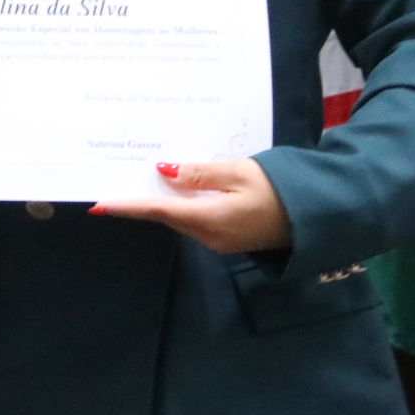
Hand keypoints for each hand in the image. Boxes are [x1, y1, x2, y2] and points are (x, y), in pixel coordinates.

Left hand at [89, 159, 292, 253]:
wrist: (315, 216)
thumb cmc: (280, 188)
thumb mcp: (237, 172)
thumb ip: (199, 174)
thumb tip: (163, 172)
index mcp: (209, 219)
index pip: (158, 212)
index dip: (127, 207)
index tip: (99, 205)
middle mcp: (209, 236)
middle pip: (167, 216)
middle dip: (142, 200)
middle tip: (118, 178)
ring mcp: (219, 241)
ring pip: (180, 219)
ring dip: (163, 202)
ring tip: (141, 178)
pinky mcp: (227, 239)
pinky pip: (195, 221)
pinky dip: (182, 206)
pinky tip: (176, 188)